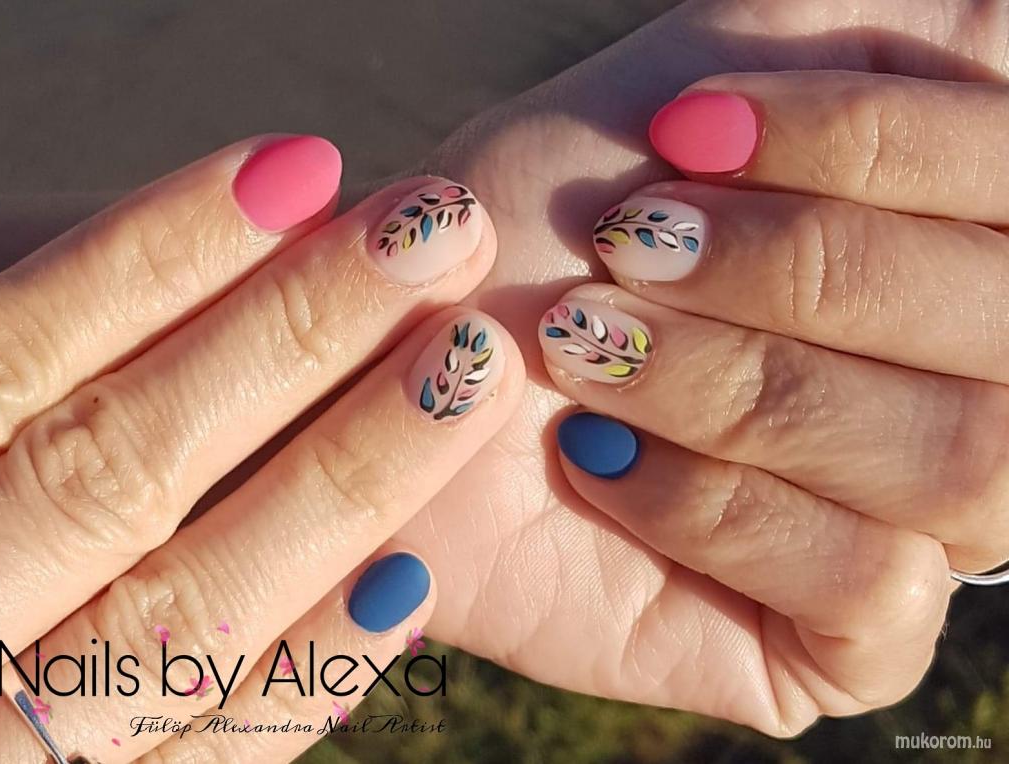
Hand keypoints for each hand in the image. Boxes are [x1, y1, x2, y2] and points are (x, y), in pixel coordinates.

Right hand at [0, 136, 523, 760]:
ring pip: (181, 612)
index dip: (154, 254)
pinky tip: (415, 577)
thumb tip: (206, 218)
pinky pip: (204, 761)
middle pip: (119, 470)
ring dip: (345, 480)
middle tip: (440, 229)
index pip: (7, 357)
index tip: (302, 166)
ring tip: (474, 365)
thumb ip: (24, 329)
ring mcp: (8, 744)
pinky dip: (305, 674)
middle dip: (294, 337)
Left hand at [392, 0, 1008, 734]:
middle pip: (1005, 327)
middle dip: (795, 270)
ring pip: (962, 462)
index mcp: (953, 251)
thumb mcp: (689, 80)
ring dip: (741, 387)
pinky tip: (602, 466)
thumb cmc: (543, 225)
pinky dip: (716, 506)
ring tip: (589, 353)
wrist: (417, 374)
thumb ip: (871, 39)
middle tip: (629, 245)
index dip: (871, 140)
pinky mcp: (848, 637)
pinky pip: (876, 584)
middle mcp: (967, 383)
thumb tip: (1005, 36)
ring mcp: (920, 522)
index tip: (693, 130)